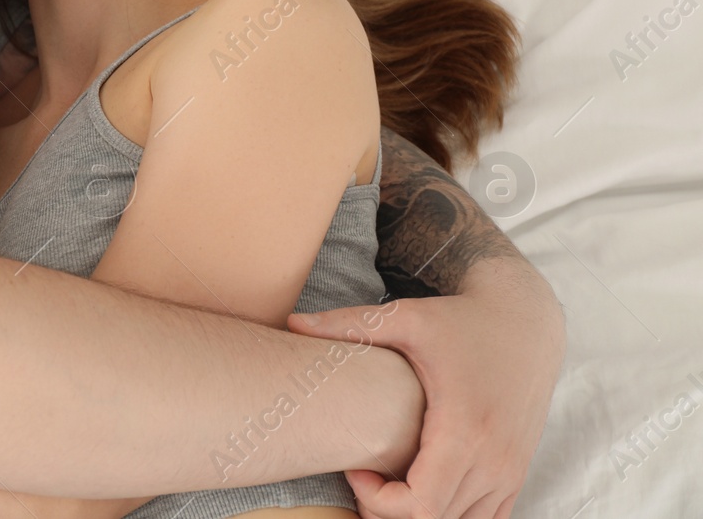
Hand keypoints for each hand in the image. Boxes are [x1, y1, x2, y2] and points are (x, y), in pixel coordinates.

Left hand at [287, 259, 563, 518]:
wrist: (526, 322)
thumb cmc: (462, 320)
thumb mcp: (406, 317)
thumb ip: (349, 324)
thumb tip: (291, 321)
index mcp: (466, 428)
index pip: (421, 505)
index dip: (378, 500)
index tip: (356, 469)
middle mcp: (495, 459)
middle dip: (389, 510)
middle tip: (362, 477)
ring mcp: (510, 471)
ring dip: (419, 514)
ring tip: (387, 480)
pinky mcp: (516, 472)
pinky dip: (449, 514)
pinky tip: (420, 485)